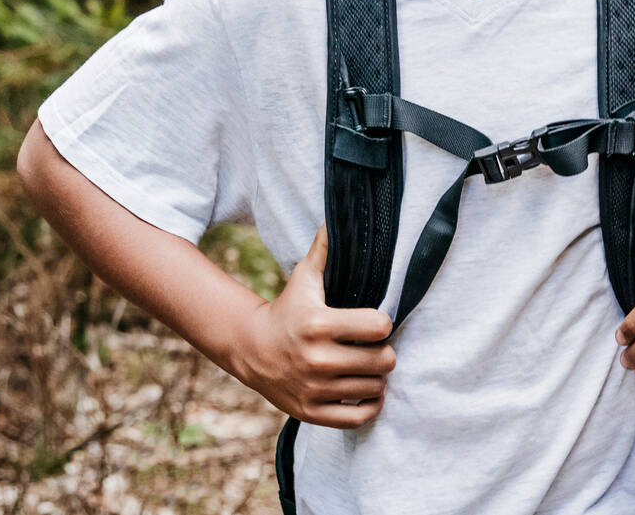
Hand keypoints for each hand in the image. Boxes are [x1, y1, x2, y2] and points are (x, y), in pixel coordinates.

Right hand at [233, 226, 395, 427]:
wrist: (250, 348)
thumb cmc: (287, 309)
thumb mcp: (303, 278)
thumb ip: (324, 250)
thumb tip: (336, 217)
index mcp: (319, 324)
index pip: (379, 326)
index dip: (383, 323)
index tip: (376, 322)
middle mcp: (317, 359)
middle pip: (382, 360)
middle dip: (384, 353)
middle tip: (376, 348)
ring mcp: (314, 388)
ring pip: (374, 388)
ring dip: (377, 378)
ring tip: (370, 368)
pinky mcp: (311, 412)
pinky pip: (358, 417)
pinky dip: (370, 406)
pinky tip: (367, 392)